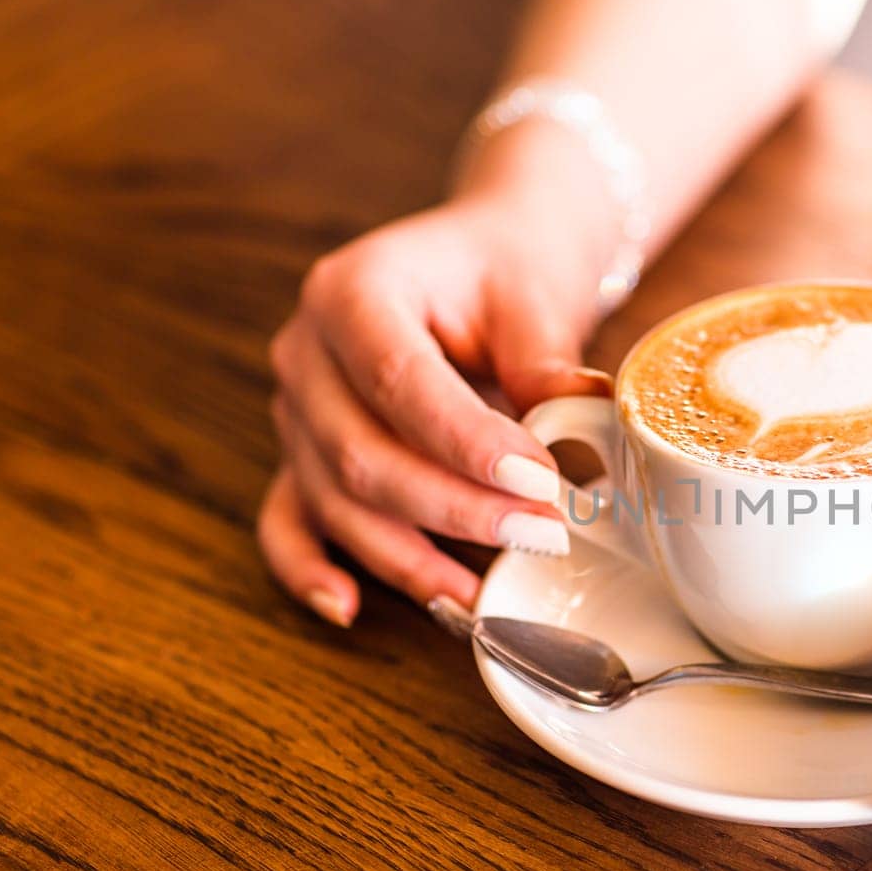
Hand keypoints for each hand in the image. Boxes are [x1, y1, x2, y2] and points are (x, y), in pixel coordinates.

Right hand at [259, 157, 612, 625]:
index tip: (540, 483)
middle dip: (453, 508)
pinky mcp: (303, 455)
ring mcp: (295, 409)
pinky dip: (309, 570)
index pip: (399, 381)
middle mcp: (305, 351)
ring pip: (334, 501)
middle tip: (542, 533)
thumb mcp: (533, 294)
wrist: (482, 261)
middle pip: (361, 453)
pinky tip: (348, 608)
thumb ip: (544, 358)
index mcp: (352, 291)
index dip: (467, 443)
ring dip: (409, 556)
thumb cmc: (506, 271)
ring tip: (484, 592)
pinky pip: (289, 521)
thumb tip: (582, 417)